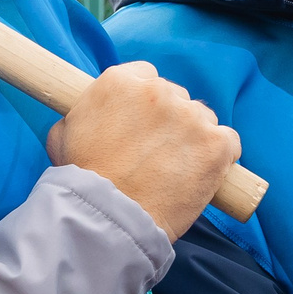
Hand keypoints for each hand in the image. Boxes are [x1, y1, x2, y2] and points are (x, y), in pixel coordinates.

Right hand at [47, 62, 241, 238]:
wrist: (107, 217)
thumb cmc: (81, 181)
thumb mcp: (63, 134)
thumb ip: (84, 113)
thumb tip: (94, 113)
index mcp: (120, 81)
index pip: (146, 76)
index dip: (145, 104)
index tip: (143, 124)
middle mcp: (158, 91)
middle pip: (176, 96)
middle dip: (170, 121)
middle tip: (157, 154)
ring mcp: (190, 117)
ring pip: (203, 117)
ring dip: (195, 137)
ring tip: (178, 169)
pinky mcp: (215, 144)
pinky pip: (229, 141)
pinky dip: (221, 156)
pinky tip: (204, 172)